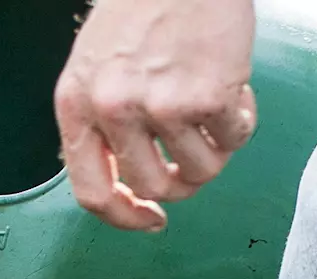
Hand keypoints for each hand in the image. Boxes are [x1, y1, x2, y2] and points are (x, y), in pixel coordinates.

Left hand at [54, 0, 256, 230]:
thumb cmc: (141, 10)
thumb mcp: (93, 68)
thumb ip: (99, 123)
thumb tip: (124, 182)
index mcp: (76, 106)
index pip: (91, 192)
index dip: (123, 216)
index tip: (150, 219)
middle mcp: (112, 109)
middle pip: (151, 186)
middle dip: (178, 184)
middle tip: (193, 160)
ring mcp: (160, 105)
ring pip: (197, 171)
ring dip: (214, 154)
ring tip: (214, 117)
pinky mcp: (206, 95)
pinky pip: (232, 141)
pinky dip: (240, 125)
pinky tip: (234, 95)